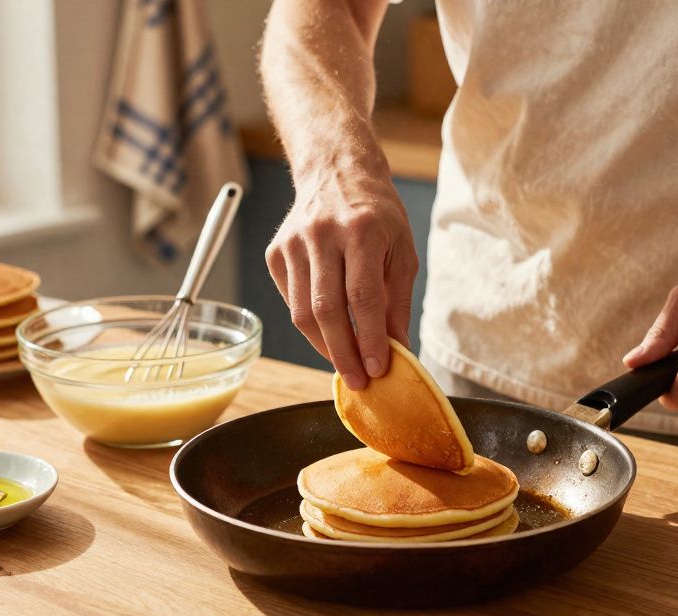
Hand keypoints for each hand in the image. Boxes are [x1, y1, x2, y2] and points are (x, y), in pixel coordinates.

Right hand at [265, 165, 417, 389]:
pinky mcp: (275, 252)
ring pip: (301, 311)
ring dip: (324, 346)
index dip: (369, 338)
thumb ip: (398, 301)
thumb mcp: (402, 251)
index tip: (378, 368)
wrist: (337, 172)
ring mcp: (294, 243)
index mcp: (362, 230)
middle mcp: (323, 234)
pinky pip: (289, 301)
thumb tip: (397, 349)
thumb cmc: (377, 215)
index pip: (362, 296)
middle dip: (342, 353)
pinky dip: (308, 325)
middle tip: (357, 381)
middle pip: (326, 308)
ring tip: (344, 365)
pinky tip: (327, 333)